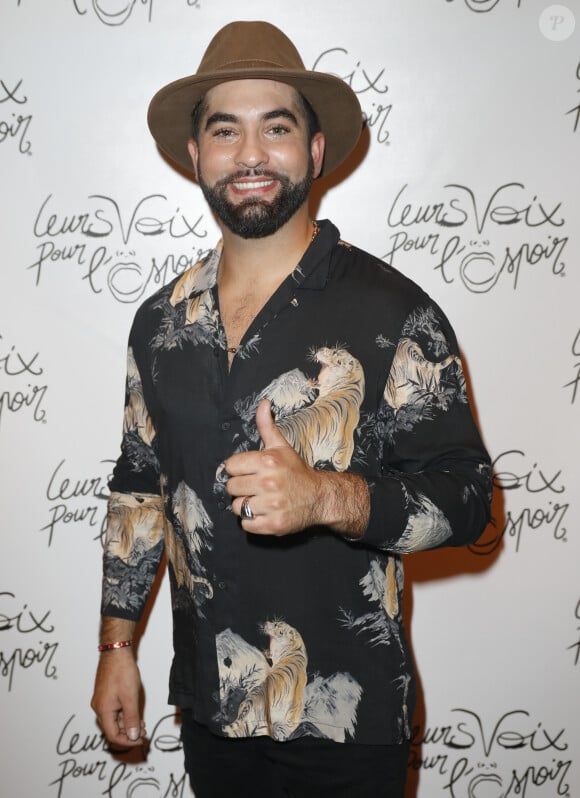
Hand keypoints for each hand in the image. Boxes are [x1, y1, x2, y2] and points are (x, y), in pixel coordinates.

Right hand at [91, 649, 144, 747]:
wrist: (116, 652)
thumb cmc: (122, 672)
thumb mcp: (130, 698)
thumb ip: (132, 719)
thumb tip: (133, 736)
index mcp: (103, 711)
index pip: (113, 735)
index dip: (128, 741)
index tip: (141, 739)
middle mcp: (99, 708)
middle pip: (112, 729)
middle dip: (129, 733)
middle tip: (144, 731)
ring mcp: (101, 701)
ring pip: (114, 720)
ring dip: (127, 724)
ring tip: (142, 723)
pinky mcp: (105, 695)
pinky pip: (114, 711)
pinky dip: (124, 715)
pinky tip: (134, 713)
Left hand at [225, 399, 321, 535]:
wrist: (320, 497)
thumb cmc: (297, 472)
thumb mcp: (282, 447)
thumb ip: (267, 426)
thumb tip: (263, 403)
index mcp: (267, 461)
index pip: (230, 466)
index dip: (239, 469)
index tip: (250, 471)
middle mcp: (269, 483)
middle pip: (232, 487)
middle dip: (241, 487)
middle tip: (256, 487)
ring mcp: (271, 505)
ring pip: (237, 507)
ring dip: (246, 505)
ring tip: (260, 500)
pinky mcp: (273, 525)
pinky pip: (246, 524)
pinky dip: (252, 521)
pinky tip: (264, 512)